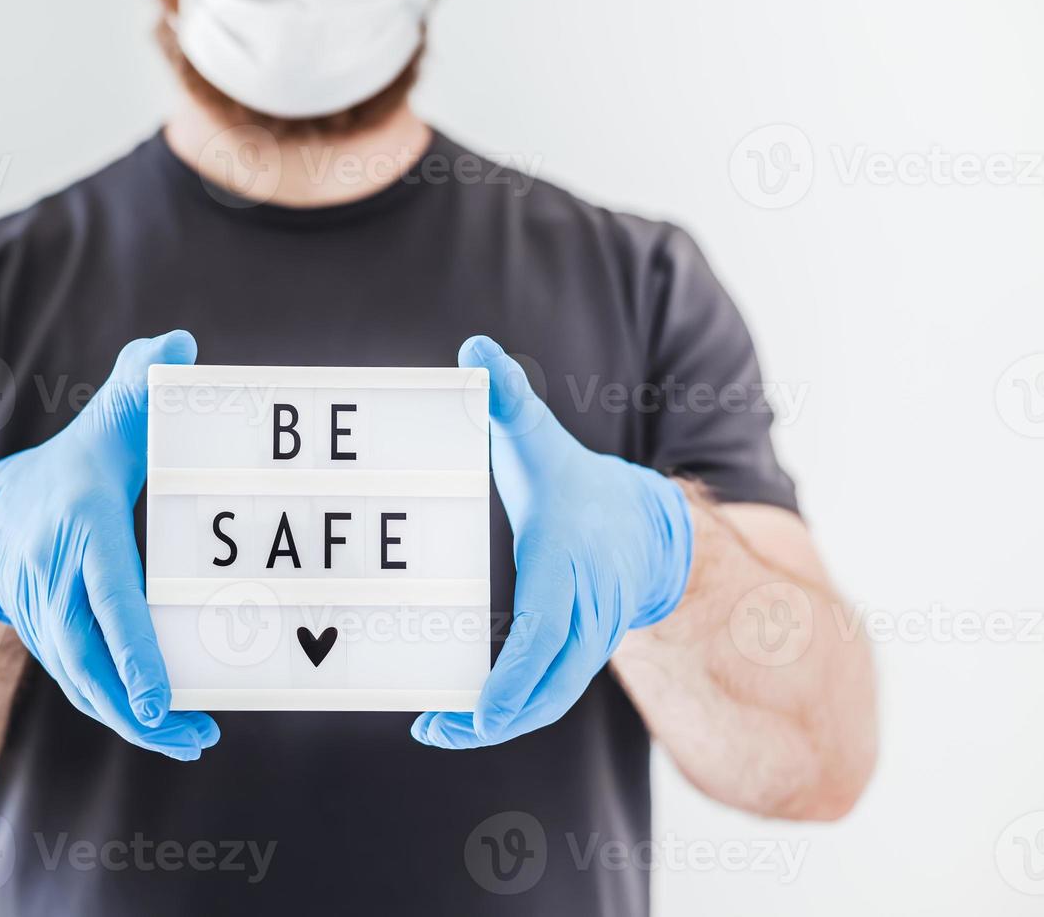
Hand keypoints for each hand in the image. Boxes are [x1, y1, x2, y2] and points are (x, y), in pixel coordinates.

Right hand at [0, 330, 218, 760]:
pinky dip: (121, 715)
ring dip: (137, 724)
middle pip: (92, 659)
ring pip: (88, 684)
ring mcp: (48, 620)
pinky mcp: (54, 644)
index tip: (160, 695)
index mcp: (78, 529)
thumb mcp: (104, 423)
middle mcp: (56, 582)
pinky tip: (167, 731)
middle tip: (193, 735)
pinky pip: (86, 687)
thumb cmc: (71, 468)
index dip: (131, 648)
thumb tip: (182, 347)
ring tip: (192, 741)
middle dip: (138, 707)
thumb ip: (141, 385)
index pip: (107, 594)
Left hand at [412, 336, 692, 748]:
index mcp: (570, 562)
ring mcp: (589, 638)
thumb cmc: (575, 483)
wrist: (645, 526)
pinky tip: (462, 721)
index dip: (516, 673)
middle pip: (549, 681)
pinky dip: (511, 713)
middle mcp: (587, 609)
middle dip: (497, 715)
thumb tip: (476, 350)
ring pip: (550, 696)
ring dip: (497, 724)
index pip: (548, 628)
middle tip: (438, 731)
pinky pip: (549, 693)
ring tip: (437, 731)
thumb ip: (509, 399)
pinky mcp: (580, 655)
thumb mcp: (542, 440)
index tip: (481, 708)